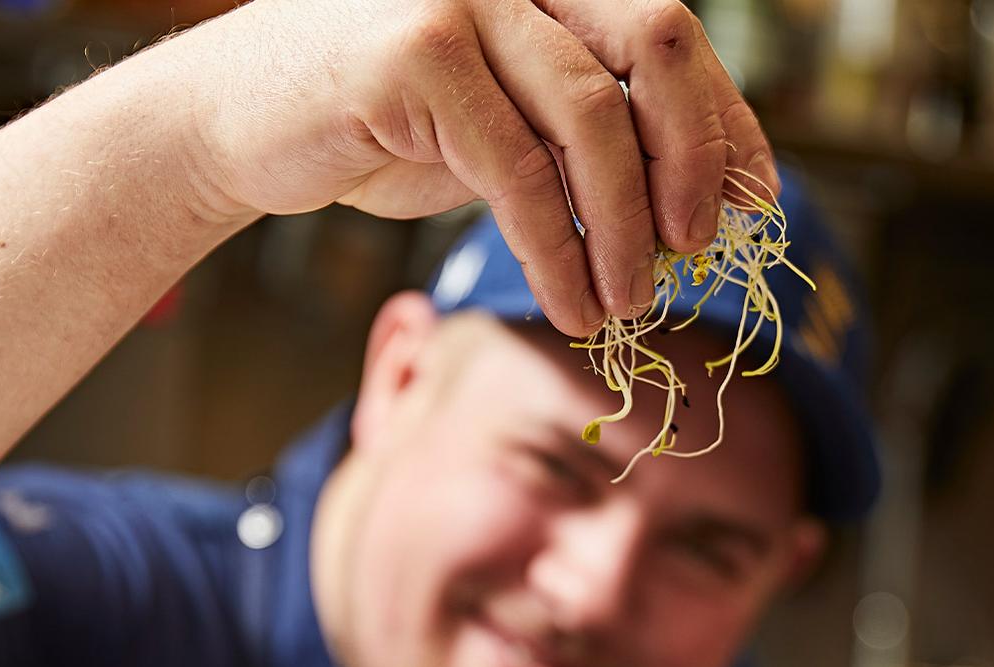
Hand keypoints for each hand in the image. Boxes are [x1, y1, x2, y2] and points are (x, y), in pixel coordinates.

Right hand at [174, 0, 775, 334]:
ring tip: (625, 303)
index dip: (728, 121)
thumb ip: (592, 133)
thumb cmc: (382, 122)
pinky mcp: (415, 52)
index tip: (756, 200)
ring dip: (623, 228)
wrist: (238, 122)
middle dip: (695, 157)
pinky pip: (519, 169)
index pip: (672, 36)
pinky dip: (557, 249)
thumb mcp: (510, 121)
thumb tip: (704, 195)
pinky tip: (572, 303)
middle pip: (658, 43)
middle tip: (696, 245)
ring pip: (593, 117)